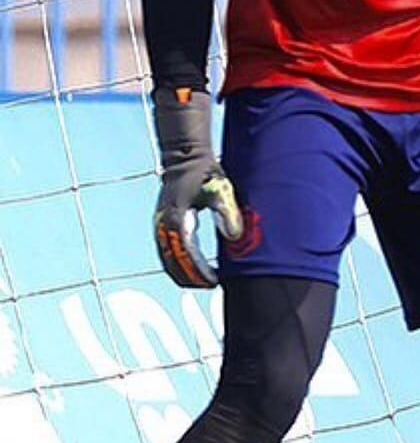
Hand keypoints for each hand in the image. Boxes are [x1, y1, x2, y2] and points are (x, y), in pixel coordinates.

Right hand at [152, 85, 243, 287]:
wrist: (184, 157)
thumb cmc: (204, 172)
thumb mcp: (221, 190)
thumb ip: (228, 212)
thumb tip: (235, 237)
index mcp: (177, 220)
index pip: (186, 256)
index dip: (199, 273)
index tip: (214, 281)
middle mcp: (164, 225)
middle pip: (173, 263)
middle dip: (190, 278)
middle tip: (211, 286)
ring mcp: (160, 225)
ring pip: (167, 259)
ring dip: (182, 273)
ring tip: (203, 282)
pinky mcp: (162, 223)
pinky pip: (167, 250)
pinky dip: (178, 263)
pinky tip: (194, 267)